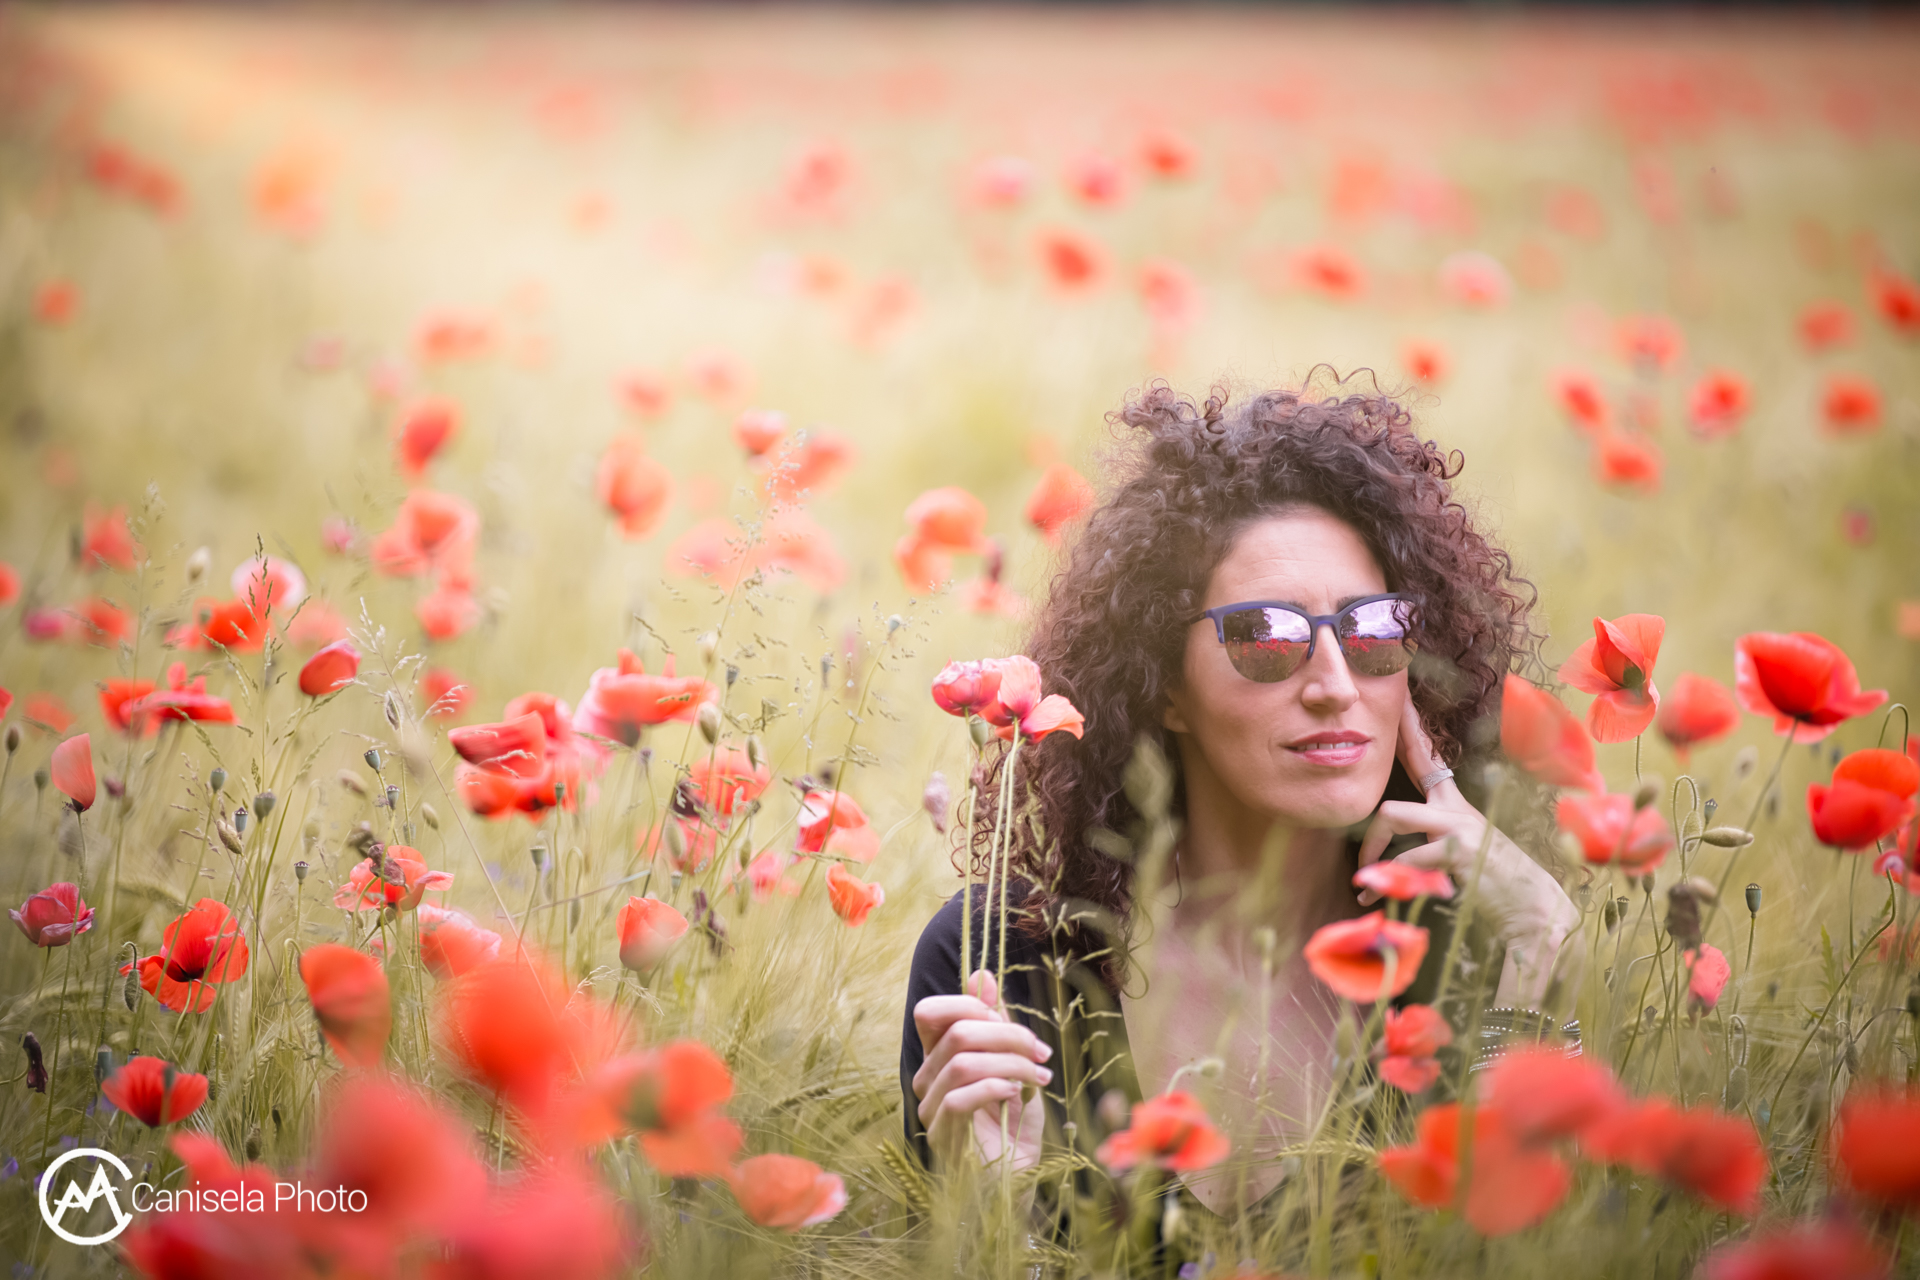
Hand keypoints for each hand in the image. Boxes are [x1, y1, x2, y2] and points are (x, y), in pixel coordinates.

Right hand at [911, 969, 1048, 1171]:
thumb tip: (982, 975)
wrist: (1020, 1177)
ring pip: (962, 1063)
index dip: (969, 1004)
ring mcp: (930, 1109)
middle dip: (1008, 1034)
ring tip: (1038, 1076)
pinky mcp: (942, 1135)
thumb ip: (996, 1022)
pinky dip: (995, 1087)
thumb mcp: (1013, 1062)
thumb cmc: (1014, 1121)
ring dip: (1010, 1063)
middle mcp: (926, 1079)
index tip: (1011, 1021)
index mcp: (938, 1056)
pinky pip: (959, 1097)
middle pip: (956, 1033)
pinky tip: (1018, 1094)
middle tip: (1041, 1052)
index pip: (930, 1012)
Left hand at [1355, 698, 1581, 1005]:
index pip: (1429, 759)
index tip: (1399, 700)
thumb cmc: (1497, 886)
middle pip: (1405, 781)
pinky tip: (1372, 898)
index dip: (1412, 730)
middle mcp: (1456, 809)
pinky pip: (1405, 858)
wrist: (1533, 909)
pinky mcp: (1457, 848)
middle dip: (1378, 802)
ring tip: (1364, 880)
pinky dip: (1383, 881)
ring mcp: (1457, 825)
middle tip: (1361, 833)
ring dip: (1371, 851)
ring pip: (1391, 814)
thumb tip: (1389, 851)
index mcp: (1457, 807)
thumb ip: (1431, 844)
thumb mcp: (1462, 855)